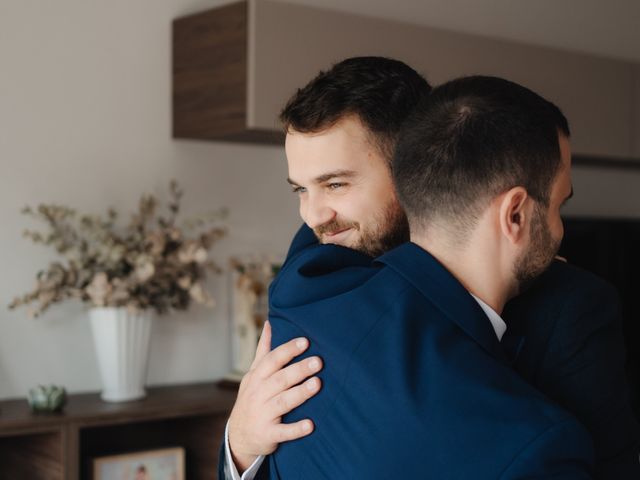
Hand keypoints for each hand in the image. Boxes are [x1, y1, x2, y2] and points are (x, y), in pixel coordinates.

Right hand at [228, 321, 322, 472]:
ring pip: (283, 402)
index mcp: (257, 377)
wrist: (238, 436)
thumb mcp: (253, 374)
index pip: (272, 360)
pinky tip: (311, 425)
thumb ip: (263, 350)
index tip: (305, 341)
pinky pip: (283, 432)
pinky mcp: (268, 435)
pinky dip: (296, 429)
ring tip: (317, 384)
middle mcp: (258, 394)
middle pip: (280, 379)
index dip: (288, 350)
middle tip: (318, 361)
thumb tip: (269, 324)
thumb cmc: (252, 398)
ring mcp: (263, 415)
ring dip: (300, 393)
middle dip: (299, 369)